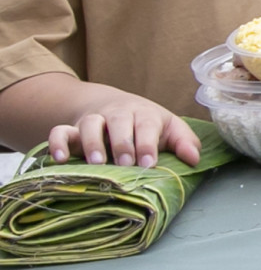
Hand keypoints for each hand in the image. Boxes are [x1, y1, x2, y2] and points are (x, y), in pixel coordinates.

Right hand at [48, 91, 200, 168]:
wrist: (113, 106)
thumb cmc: (147, 125)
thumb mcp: (169, 129)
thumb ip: (184, 142)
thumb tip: (194, 159)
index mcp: (145, 114)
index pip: (147, 126)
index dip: (148, 144)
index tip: (149, 164)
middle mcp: (118, 114)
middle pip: (119, 122)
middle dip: (122, 143)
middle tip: (125, 164)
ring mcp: (94, 120)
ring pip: (90, 124)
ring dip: (92, 142)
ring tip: (97, 163)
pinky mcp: (72, 129)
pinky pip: (59, 131)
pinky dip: (57, 143)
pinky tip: (59, 159)